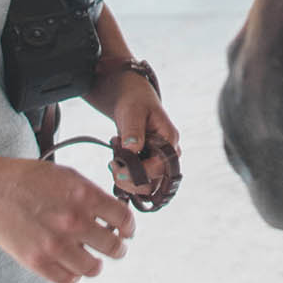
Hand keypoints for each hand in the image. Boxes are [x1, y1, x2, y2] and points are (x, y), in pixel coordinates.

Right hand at [0, 152, 133, 282]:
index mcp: (84, 195)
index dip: (128, 227)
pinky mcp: (38, 262)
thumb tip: (113, 215)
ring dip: (96, 263)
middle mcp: (73, 222)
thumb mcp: (67, 176)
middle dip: (118, 248)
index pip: (123, 218)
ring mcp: (56, 245)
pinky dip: (74, 274)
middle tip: (115, 247)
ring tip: (91, 258)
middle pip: (113, 247)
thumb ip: (91, 195)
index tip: (126, 231)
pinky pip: (69, 279)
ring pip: (93, 268)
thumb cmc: (30, 179)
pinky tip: (71, 264)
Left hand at [86, 64, 180, 204]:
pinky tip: (116, 161)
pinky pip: (139, 181)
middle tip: (113, 165)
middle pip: (155, 183)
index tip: (119, 169)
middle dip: (131, 181)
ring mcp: (158, 160)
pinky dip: (125, 177)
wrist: (130, 97)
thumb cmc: (135, 99)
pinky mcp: (147, 164)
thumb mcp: (132, 111)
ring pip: (147, 186)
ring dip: (127, 181)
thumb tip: (132, 149)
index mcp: (169, 139)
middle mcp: (167, 154)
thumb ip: (133, 130)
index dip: (140, 173)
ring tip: (114, 161)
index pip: (160, 167)